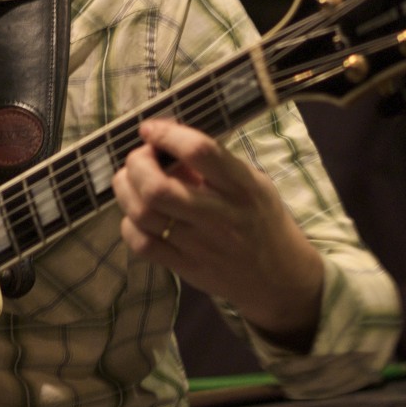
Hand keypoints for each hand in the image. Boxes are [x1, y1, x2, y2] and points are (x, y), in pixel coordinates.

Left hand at [112, 118, 324, 349]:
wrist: (279, 278)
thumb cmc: (262, 219)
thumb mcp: (253, 183)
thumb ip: (216, 164)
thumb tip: (166, 144)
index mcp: (242, 187)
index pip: (200, 152)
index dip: (167, 135)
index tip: (150, 128)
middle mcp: (220, 216)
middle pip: (158, 188)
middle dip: (137, 164)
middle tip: (141, 158)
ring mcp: (200, 245)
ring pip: (143, 214)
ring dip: (126, 190)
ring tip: (131, 180)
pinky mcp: (187, 268)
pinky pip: (142, 244)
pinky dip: (129, 224)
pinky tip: (138, 214)